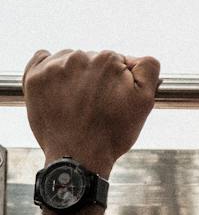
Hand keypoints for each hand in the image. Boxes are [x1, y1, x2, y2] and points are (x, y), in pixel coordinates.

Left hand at [22, 49, 161, 174]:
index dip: (118, 80)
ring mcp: (53, 68)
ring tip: (77, 100)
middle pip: (92, 59)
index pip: (116, 61)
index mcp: (108, 60)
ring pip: (69, 59)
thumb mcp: (145, 101)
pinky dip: (49, 67)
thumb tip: (136, 57)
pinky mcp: (34, 79)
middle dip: (96, 77)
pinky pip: (41, 59)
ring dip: (74, 74)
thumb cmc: (112, 132)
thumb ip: (148, 68)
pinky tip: (56, 85)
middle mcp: (79, 58)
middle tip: (96, 103)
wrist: (78, 157)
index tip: (114, 97)